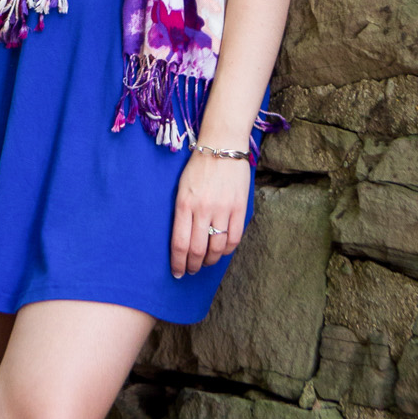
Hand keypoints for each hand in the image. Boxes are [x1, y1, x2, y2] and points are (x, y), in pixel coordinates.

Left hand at [170, 149, 251, 277]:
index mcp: (184, 204)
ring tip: (205, 262)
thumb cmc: (198, 168)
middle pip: (198, 250)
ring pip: (217, 248)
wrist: (222, 146)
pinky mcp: (239, 208)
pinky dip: (227, 250)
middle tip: (191, 270)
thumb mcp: (181, 188)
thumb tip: (183, 241)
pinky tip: (221, 251)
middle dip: (193, 266)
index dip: (178, 262)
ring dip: (210, 261)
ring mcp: (223, 209)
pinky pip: (234, 238)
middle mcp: (203, 209)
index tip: (177, 272)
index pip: (180, 243)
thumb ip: (181, 213)